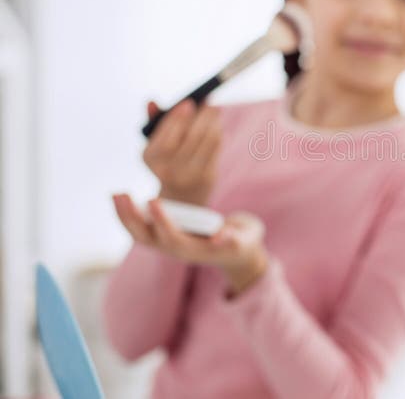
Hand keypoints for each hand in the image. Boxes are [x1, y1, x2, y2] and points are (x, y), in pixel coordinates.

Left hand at [112, 193, 267, 295]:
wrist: (237, 252)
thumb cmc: (243, 242)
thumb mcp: (246, 240)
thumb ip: (235, 239)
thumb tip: (222, 236)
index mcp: (196, 251)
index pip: (174, 238)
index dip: (162, 221)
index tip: (154, 200)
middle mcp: (177, 251)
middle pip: (148, 238)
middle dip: (132, 218)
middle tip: (121, 194)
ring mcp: (169, 245)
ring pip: (140, 235)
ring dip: (125, 216)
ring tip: (117, 193)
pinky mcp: (164, 237)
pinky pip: (141, 228)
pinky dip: (129, 215)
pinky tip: (122, 197)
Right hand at [143, 100, 220, 205]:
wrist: (180, 195)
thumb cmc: (166, 160)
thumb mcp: (155, 143)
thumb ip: (154, 122)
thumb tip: (151, 102)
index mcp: (150, 157)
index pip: (166, 136)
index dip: (178, 118)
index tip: (189, 103)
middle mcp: (167, 169)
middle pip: (191, 137)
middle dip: (202, 116)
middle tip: (209, 102)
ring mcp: (189, 174)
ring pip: (207, 141)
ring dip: (213, 121)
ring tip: (214, 110)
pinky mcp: (207, 176)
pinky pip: (215, 149)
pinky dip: (217, 133)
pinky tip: (216, 124)